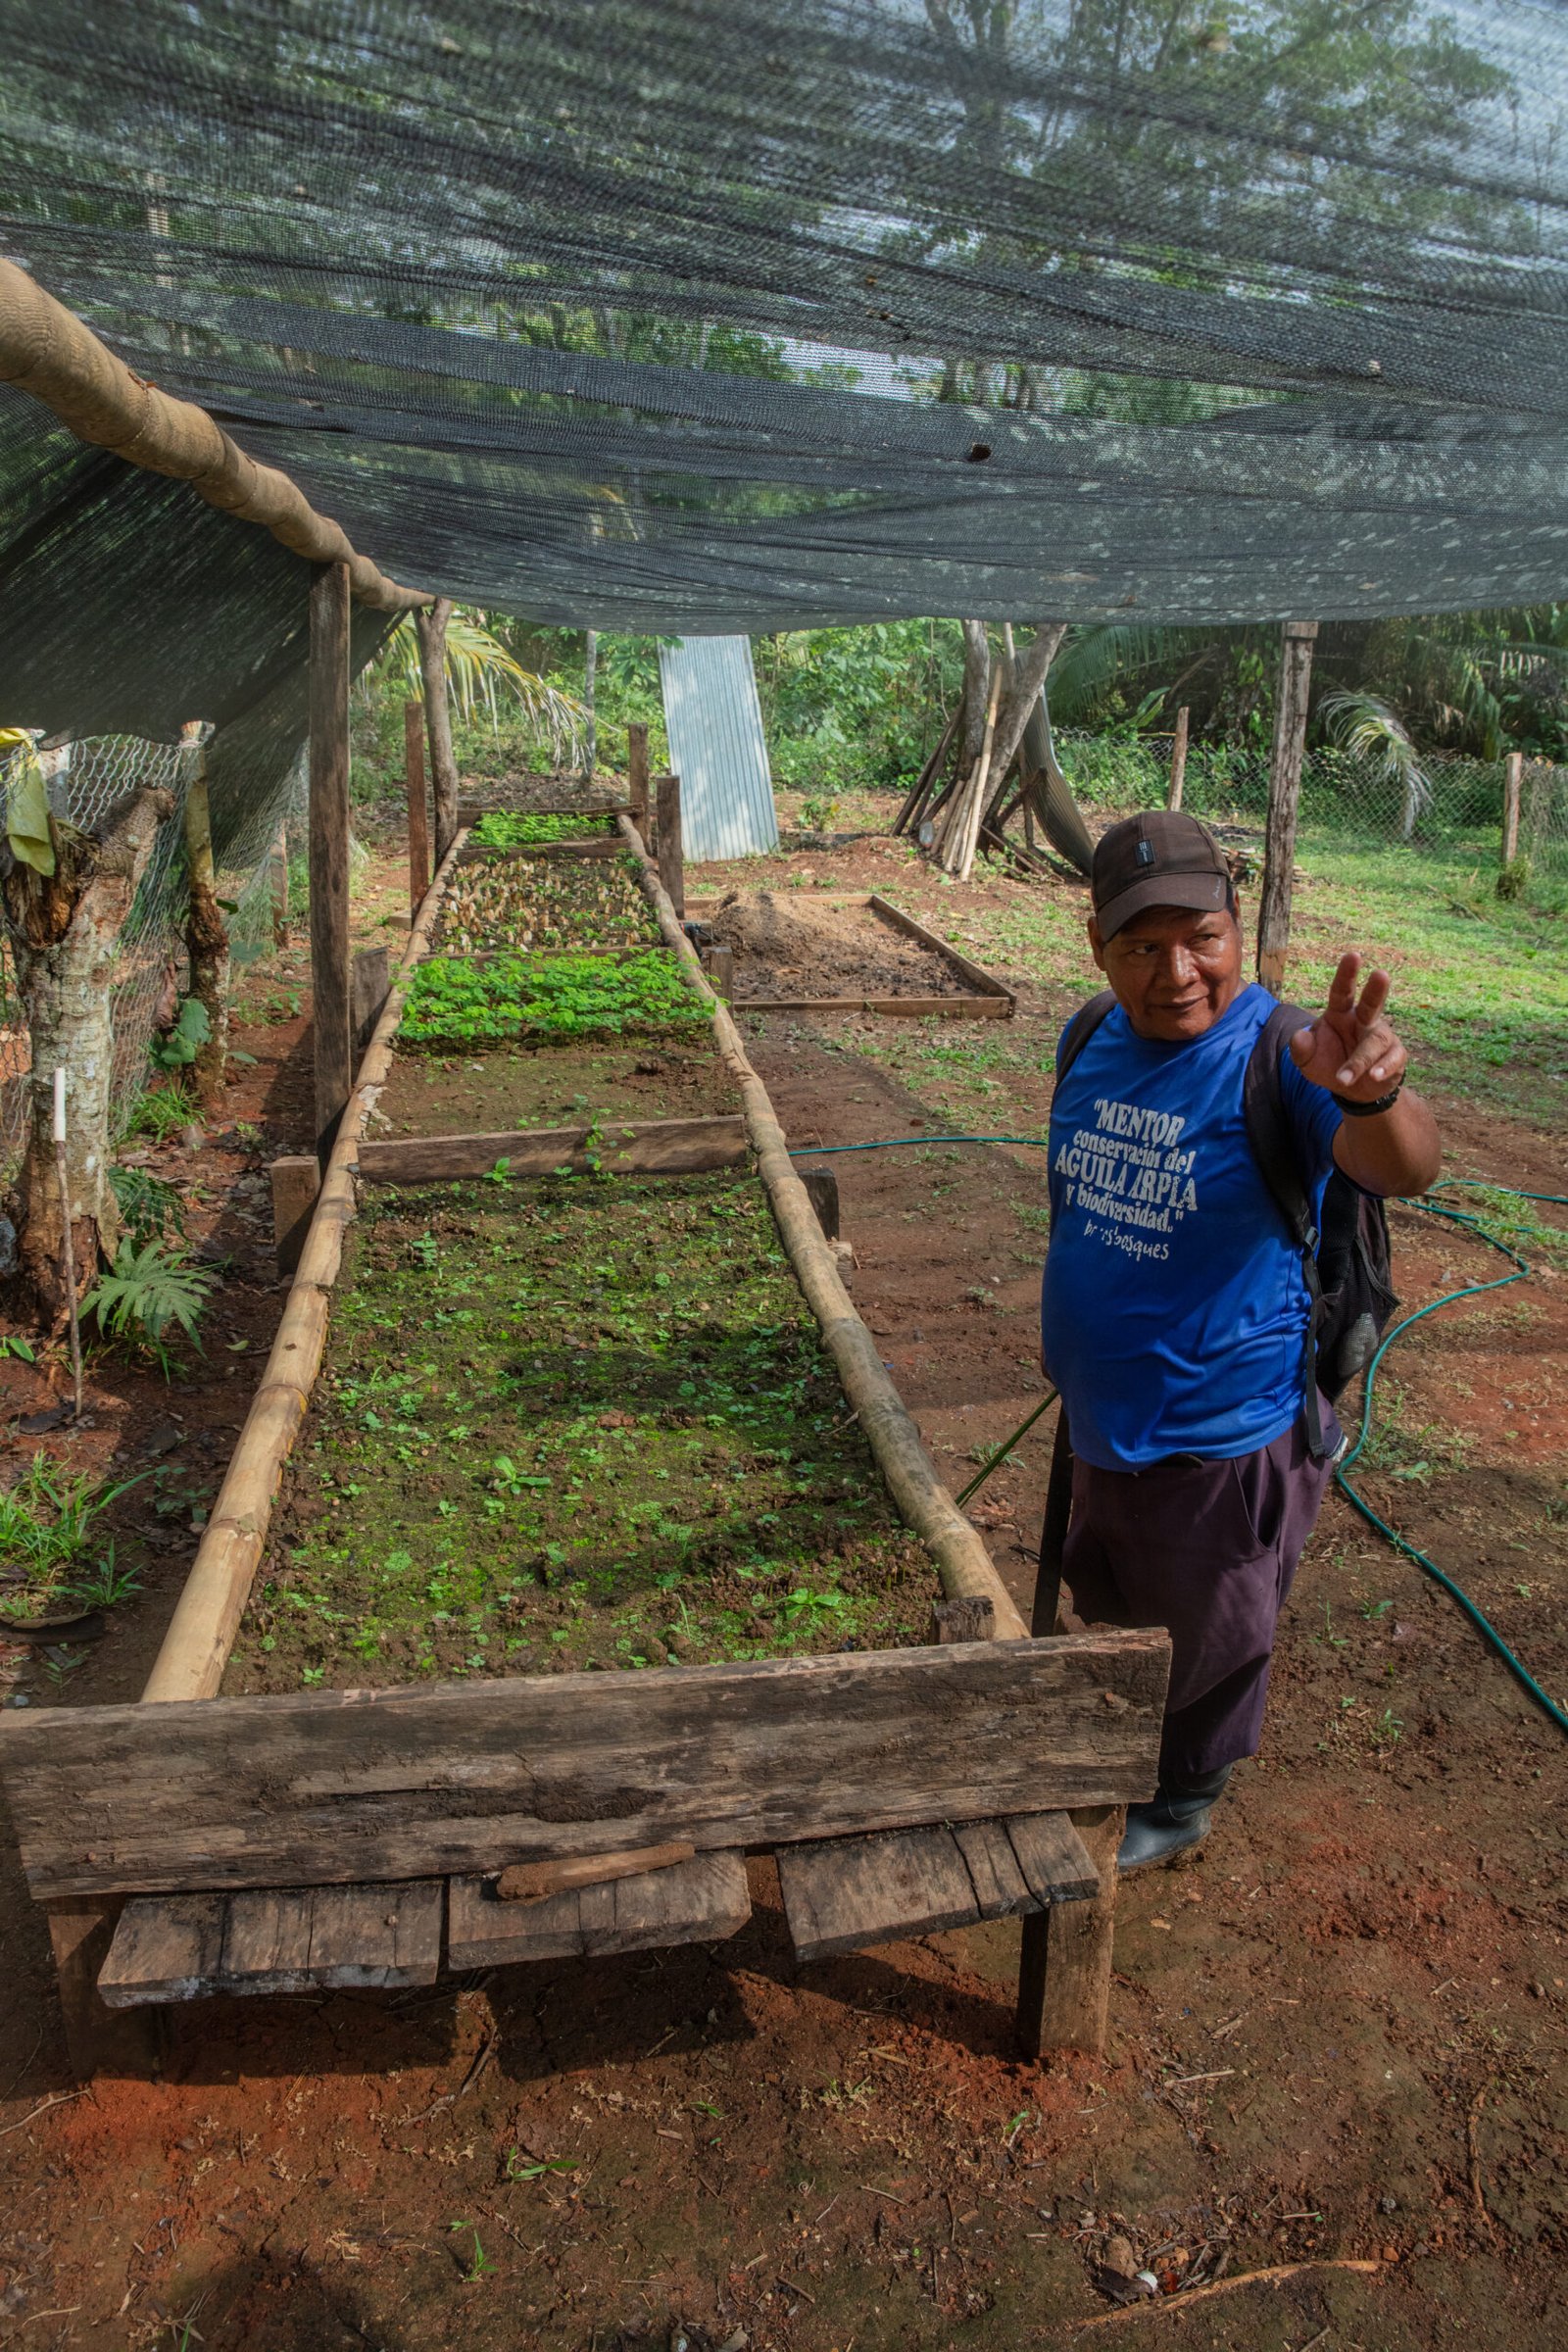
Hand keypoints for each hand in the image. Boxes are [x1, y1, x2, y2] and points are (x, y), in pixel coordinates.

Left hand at [1287, 952, 1407, 1101]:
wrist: (1351, 1090)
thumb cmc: (1328, 1065)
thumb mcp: (1307, 1060)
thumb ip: (1300, 1049)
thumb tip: (1300, 1036)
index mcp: (1340, 1013)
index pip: (1342, 991)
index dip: (1346, 975)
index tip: (1353, 955)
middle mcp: (1363, 1020)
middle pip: (1371, 1003)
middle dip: (1376, 989)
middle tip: (1381, 974)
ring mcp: (1381, 1037)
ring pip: (1377, 1041)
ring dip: (1361, 1060)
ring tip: (1344, 1078)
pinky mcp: (1395, 1056)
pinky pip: (1393, 1059)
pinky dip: (1383, 1068)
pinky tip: (1373, 1076)